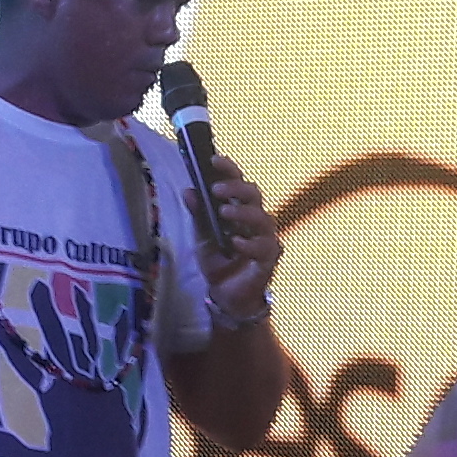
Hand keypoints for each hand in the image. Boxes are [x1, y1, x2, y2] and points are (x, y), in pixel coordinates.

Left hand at [198, 155, 283, 327]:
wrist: (225, 295)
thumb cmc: (217, 261)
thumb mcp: (202, 237)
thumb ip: (198, 215)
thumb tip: (188, 190)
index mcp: (240, 209)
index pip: (238, 182)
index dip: (229, 169)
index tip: (213, 160)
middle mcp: (255, 220)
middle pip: (254, 194)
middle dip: (236, 188)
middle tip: (217, 189)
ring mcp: (264, 239)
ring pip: (262, 218)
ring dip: (243, 212)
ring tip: (224, 212)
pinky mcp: (268, 259)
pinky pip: (264, 247)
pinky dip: (249, 243)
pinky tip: (235, 243)